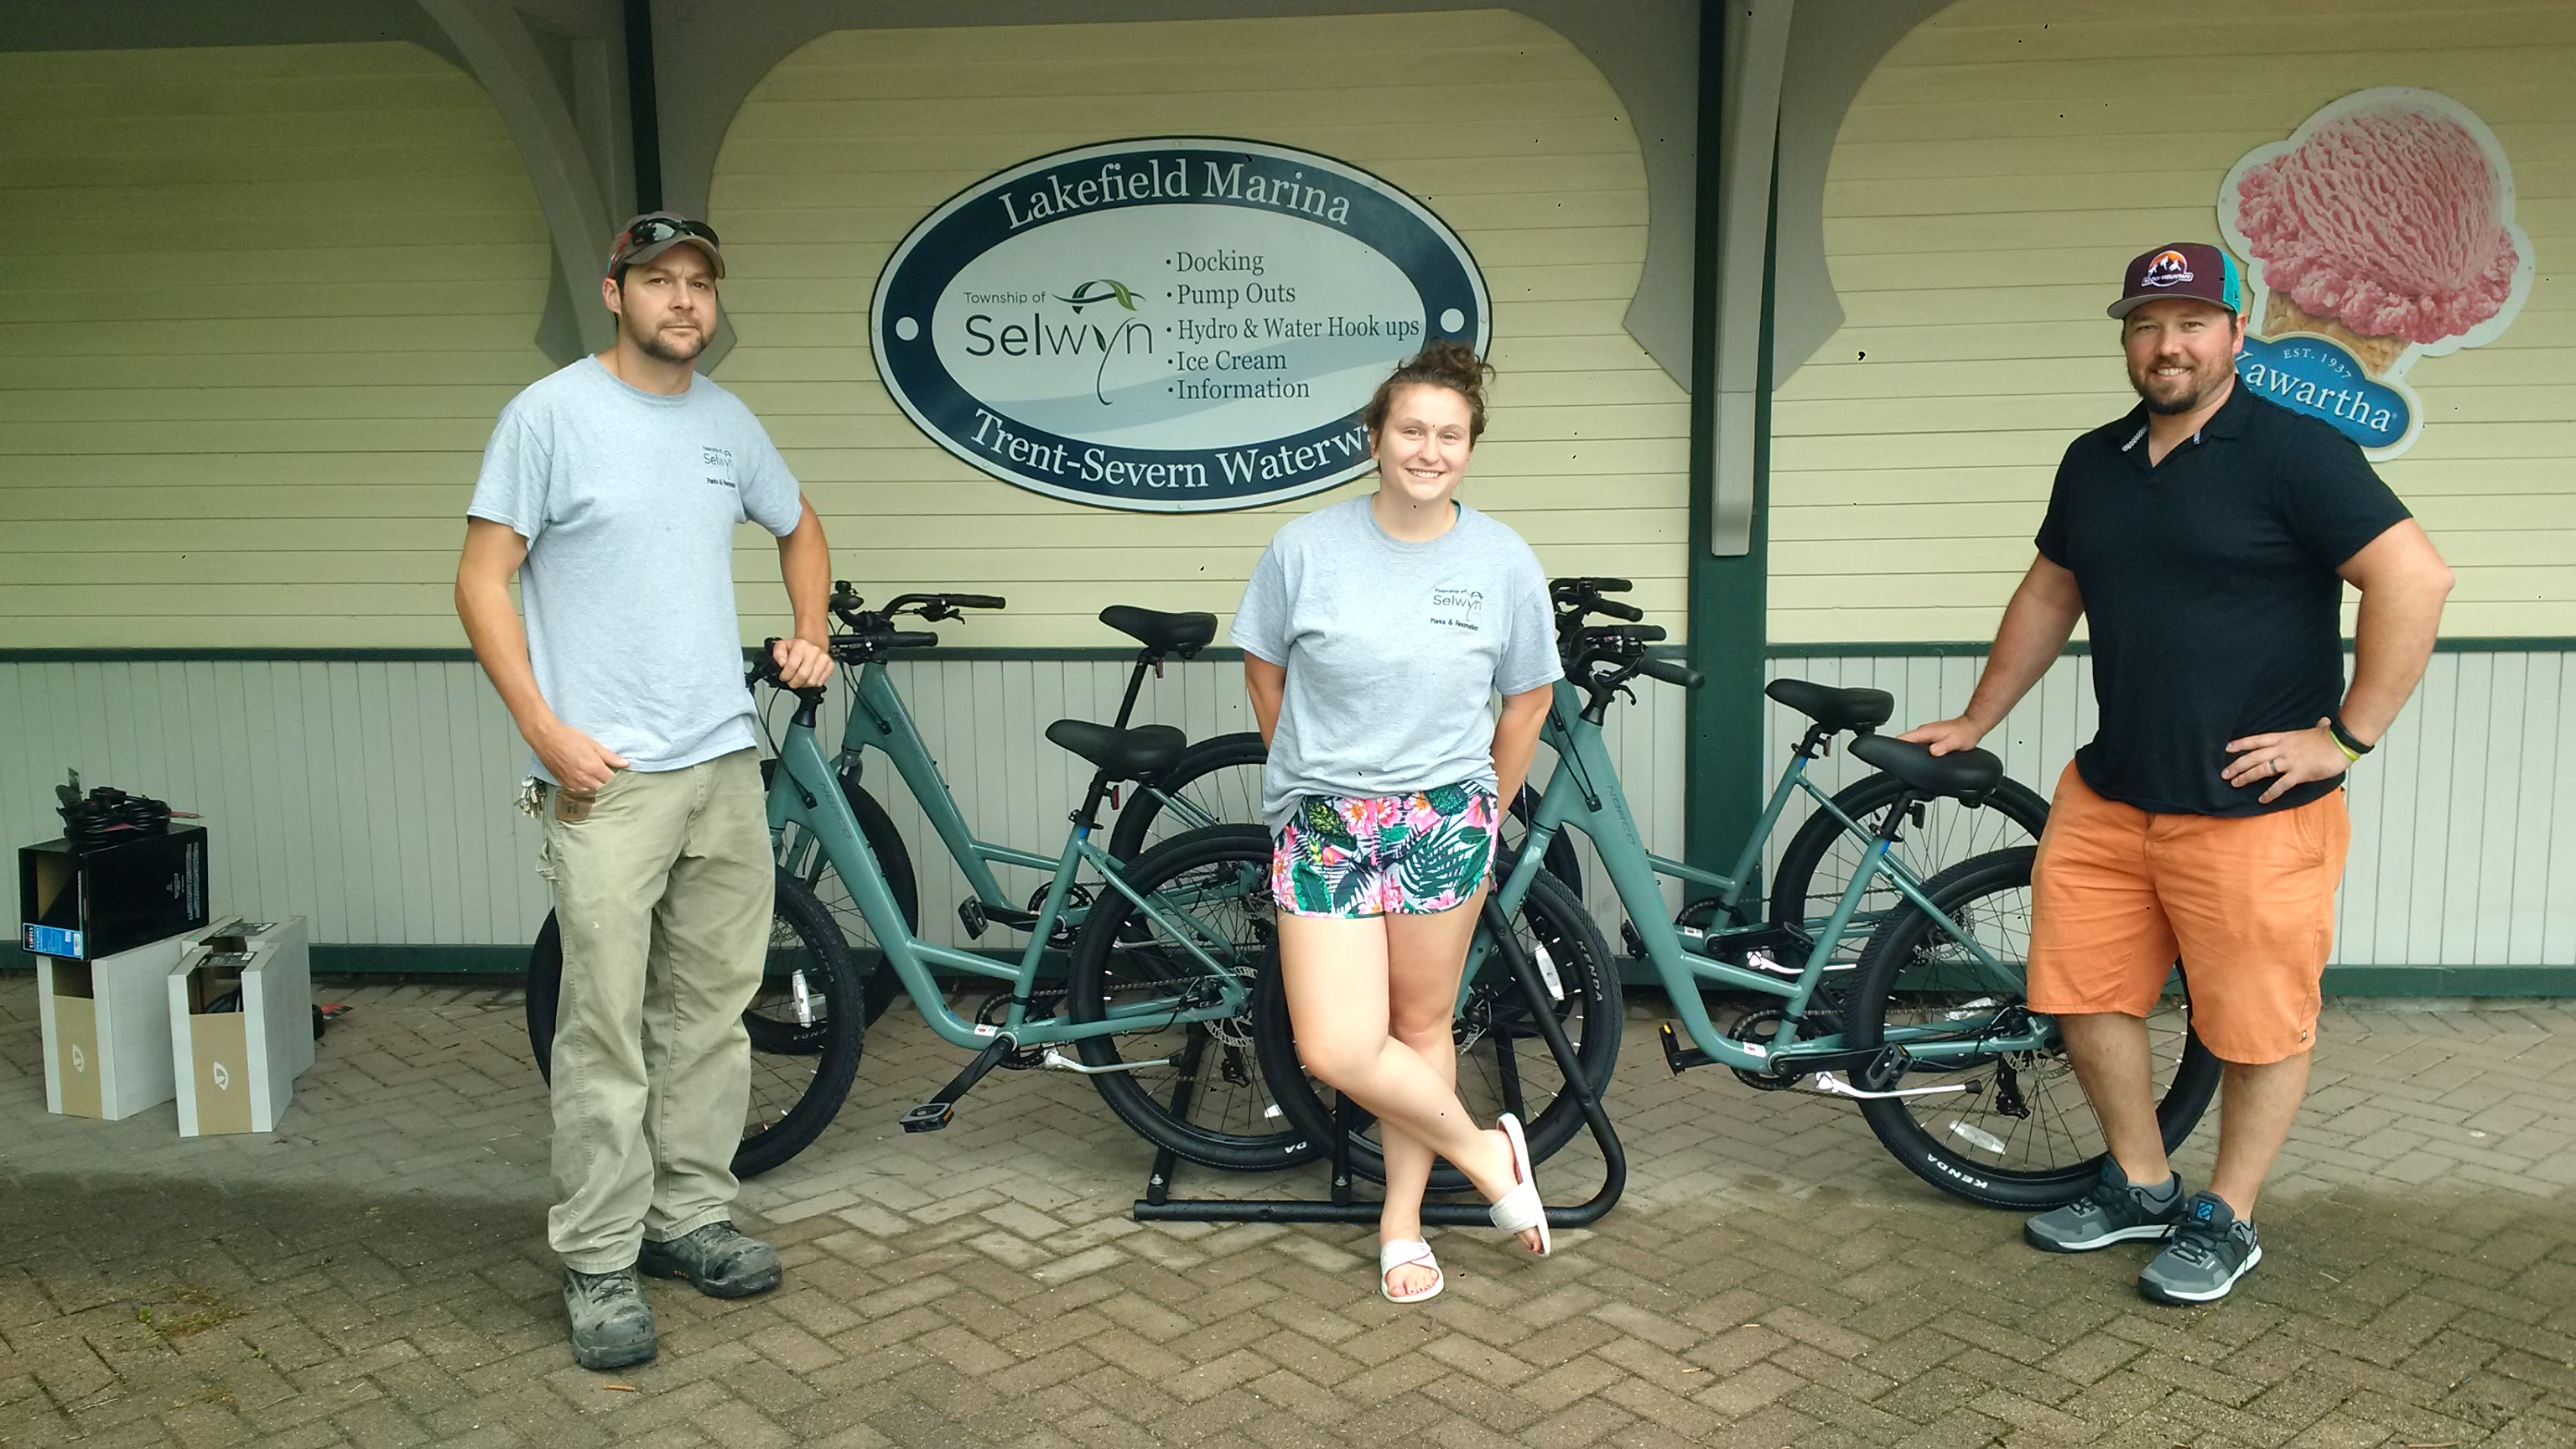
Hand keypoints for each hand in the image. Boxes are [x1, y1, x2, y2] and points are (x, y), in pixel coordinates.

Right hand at [528, 717, 627, 791]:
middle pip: (603, 790)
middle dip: (609, 787)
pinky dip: (586, 791)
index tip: (622, 778)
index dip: (618, 781)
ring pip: (591, 794)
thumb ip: (610, 756)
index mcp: (594, 767)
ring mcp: (573, 783)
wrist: (547, 738)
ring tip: (601, 784)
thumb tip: (625, 763)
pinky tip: (588, 786)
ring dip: (598, 790)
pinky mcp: (564, 784)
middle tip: (612, 782)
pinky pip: (579, 793)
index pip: (612, 781)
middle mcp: (584, 778)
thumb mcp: (593, 744)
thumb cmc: (570, 738)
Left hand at [773, 635, 834, 689]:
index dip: (785, 676)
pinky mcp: (830, 665)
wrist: (812, 643)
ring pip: (812, 682)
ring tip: (799, 679)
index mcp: (801, 645)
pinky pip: (821, 682)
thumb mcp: (782, 646)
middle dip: (794, 683)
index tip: (783, 677)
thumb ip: (778, 654)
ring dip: (803, 684)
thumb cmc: (797, 647)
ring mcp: (824, 658)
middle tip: (790, 681)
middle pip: (803, 676)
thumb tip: (782, 663)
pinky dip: (813, 683)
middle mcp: (814, 651)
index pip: (792, 666)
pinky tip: (809, 677)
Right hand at [1897, 716, 1986, 756]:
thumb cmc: (1965, 733)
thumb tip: (1932, 752)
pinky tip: (1922, 756)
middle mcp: (1923, 731)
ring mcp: (1927, 733)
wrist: (1972, 726)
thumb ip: (1943, 747)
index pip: (1902, 738)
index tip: (1890, 754)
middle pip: (1904, 741)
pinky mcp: (1931, 736)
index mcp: (1925, 732)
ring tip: (1908, 761)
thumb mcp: (1955, 742)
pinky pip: (1919, 743)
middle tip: (1898, 763)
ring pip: (1912, 742)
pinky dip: (1917, 750)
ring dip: (1909, 750)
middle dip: (1900, 750)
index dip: (1894, 746)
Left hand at [2222, 717, 2347, 803]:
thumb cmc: (2331, 737)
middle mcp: (2282, 749)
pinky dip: (2270, 793)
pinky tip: (2262, 799)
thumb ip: (2318, 727)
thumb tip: (2324, 722)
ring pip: (2262, 769)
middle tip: (2224, 774)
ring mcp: (2289, 761)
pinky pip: (2280, 785)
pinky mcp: (2299, 773)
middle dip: (2237, 765)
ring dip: (2246, 777)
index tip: (2227, 748)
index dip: (2241, 744)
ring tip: (2235, 784)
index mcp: (2284, 738)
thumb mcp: (2319, 729)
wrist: (2342, 744)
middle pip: (2253, 757)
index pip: (2257, 740)